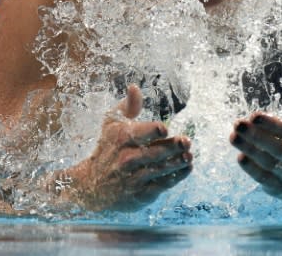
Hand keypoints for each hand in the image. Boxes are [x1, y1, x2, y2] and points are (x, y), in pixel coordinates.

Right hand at [54, 84, 191, 210]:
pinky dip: (177, 177)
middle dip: (173, 147)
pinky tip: (187, 168)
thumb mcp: (111, 125)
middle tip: (187, 142)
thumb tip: (134, 87)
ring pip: (161, 169)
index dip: (153, 131)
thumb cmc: (107, 149)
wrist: (91, 186)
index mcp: (121, 138)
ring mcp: (134, 178)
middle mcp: (126, 159)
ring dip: (178, 163)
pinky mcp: (141, 194)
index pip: (140, 134)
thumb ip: (127, 106)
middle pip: (155, 153)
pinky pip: (162, 185)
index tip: (164, 129)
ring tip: (190, 156)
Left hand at [230, 106, 281, 204]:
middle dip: (257, 136)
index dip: (271, 124)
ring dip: (250, 150)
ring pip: (268, 163)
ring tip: (234, 137)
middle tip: (239, 124)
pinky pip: (264, 178)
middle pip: (278, 148)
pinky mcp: (278, 187)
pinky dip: (252, 169)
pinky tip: (240, 157)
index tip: (254, 116)